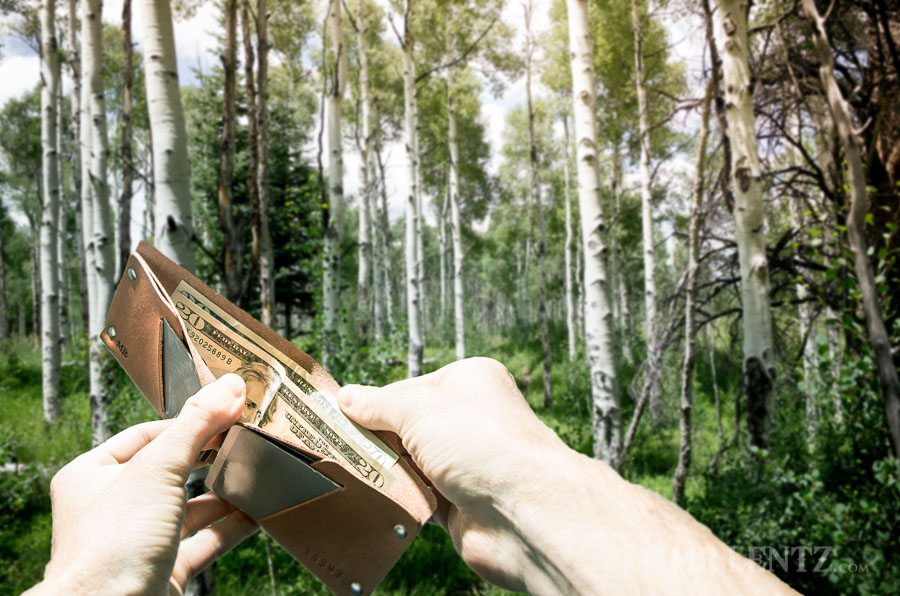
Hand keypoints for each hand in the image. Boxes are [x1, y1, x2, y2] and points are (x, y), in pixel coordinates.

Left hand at [27, 374, 258, 594]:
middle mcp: (113, 508)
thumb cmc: (113, 542)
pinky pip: (206, 541)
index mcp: (92, 476)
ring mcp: (140, 541)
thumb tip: (230, 385)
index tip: (228, 409)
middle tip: (249, 435)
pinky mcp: (165, 570)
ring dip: (226, 492)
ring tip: (260, 470)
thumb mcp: (158, 468)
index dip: (188, 422)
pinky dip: (233, 526)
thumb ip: (196, 425)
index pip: (147, 435)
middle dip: (212, 456)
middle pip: (173, 470)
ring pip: (192, 507)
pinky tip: (260, 511)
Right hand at [338, 357, 571, 590]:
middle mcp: (472, 419)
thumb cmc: (482, 443)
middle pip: (407, 428)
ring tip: (355, 474)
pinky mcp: (462, 502)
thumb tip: (346, 397)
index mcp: (469, 382)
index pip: (408, 389)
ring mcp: (467, 463)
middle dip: (378, 441)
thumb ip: (378, 405)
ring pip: (411, 465)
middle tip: (339, 448)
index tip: (339, 417)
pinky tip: (381, 500)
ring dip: (389, 472)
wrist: (523, 511)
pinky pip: (419, 497)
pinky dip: (403, 499)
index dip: (374, 405)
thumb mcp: (418, 409)